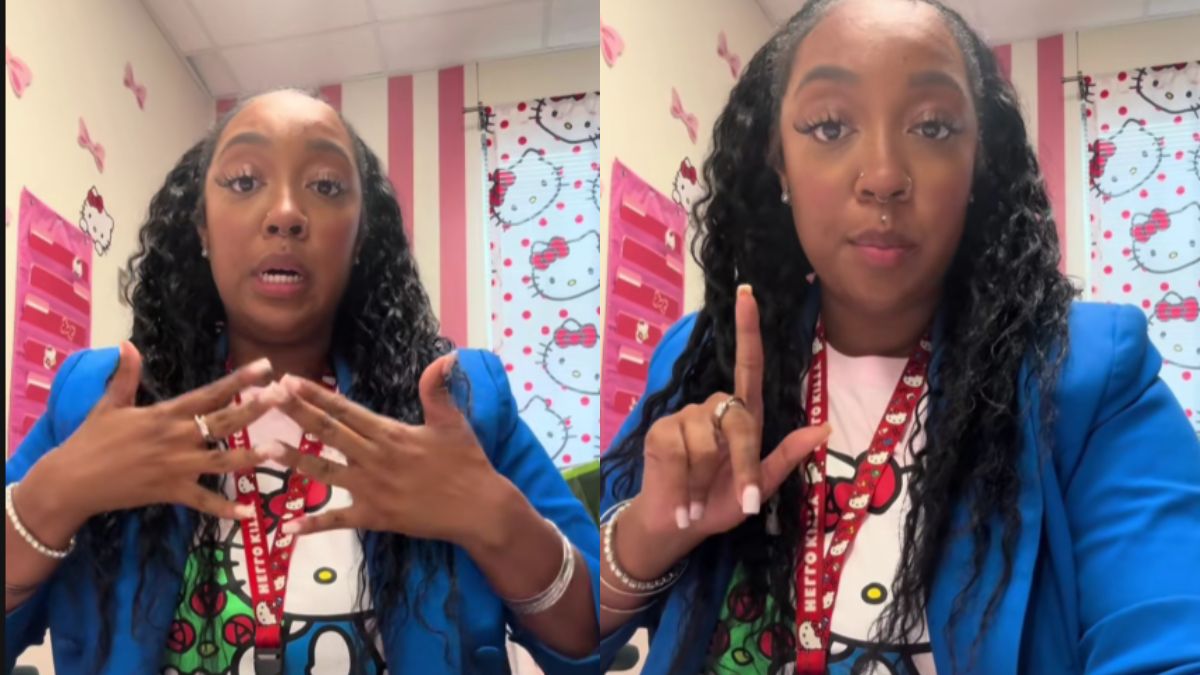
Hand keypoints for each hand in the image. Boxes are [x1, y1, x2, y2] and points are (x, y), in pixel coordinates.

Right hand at [27, 342, 285, 524]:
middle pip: (223, 422)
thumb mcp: (108, 404)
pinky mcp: (171, 492)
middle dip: (254, 410)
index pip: (209, 394)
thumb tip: (127, 344)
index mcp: (164, 414)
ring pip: (221, 461)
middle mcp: (175, 438)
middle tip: (283, 397)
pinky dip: (225, 509)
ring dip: (250, 456)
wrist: (70, 482)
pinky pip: (203, 502)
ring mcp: (176, 467)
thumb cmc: (90, 440)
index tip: (265, 367)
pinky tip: (250, 513)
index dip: (238, 381)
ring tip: (277, 450)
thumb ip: (125, 375)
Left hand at [273, 353, 506, 545]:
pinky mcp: (374, 517)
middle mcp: (374, 459)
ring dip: (294, 460)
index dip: (316, 395)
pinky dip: (314, 525)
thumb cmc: (467, 463)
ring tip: (265, 449)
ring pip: (324, 473)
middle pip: (328, 433)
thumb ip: (438, 389)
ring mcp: (371, 490)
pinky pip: (339, 521)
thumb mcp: (453, 422)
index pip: (345, 410)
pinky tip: (289, 527)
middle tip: (265, 398)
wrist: (478, 509)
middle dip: (295, 413)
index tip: (289, 380)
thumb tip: (445, 356)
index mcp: (390, 434)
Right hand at [632, 286, 829, 541]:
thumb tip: (824, 428)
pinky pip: (682, 451)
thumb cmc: (721, 505)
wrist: (676, 526)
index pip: (747, 364)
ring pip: (707, 441)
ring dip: (707, 480)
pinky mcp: (661, 431)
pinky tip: (683, 503)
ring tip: (698, 502)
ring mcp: (684, 417)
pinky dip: (687, 484)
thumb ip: (787, 457)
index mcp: (743, 416)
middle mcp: (713, 409)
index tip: (748, 293)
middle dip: (742, 465)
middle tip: (740, 502)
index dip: (748, 329)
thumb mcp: (760, 489)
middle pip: (738, 419)